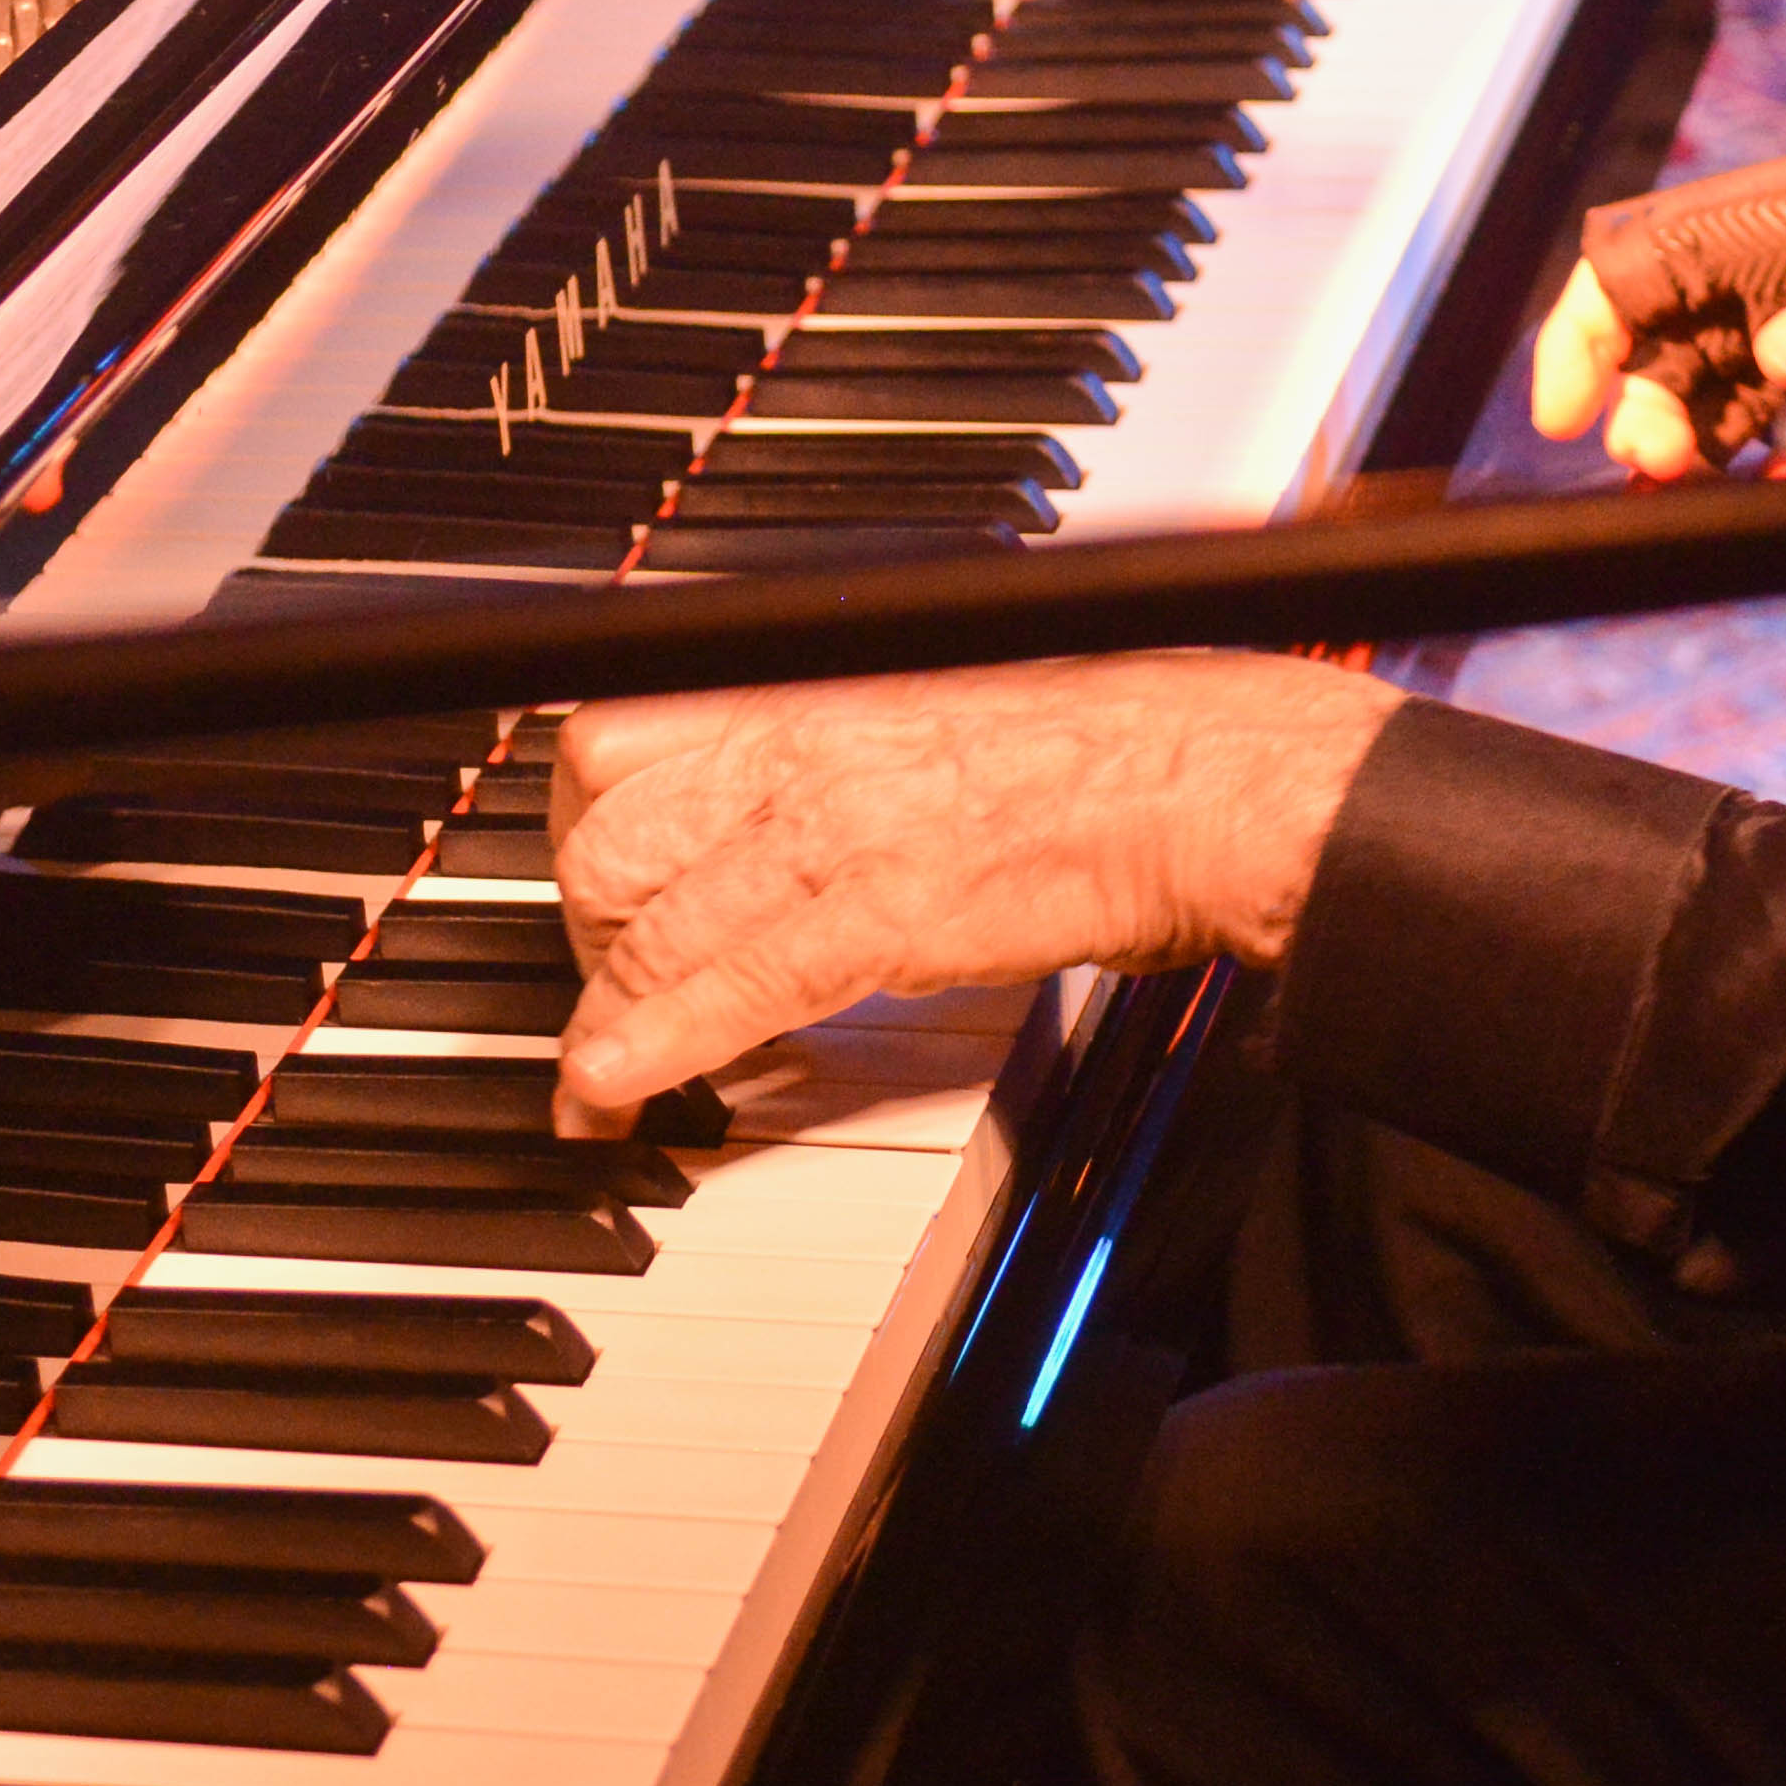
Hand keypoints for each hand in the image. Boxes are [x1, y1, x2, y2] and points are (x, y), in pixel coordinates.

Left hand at [547, 654, 1391, 1134]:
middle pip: (602, 830)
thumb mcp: (939, 710)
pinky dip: (644, 1052)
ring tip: (600, 1067)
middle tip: (607, 976)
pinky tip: (608, 1096)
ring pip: (641, 918)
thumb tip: (788, 788)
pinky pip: (723, 990)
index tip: (583, 883)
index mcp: (814, 688)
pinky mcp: (876, 918)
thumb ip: (847, 742)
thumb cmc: (1109, 745)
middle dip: (582, 921)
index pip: (616, 734)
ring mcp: (831, 831)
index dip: (577, 821)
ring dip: (601, 1005)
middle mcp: (802, 745)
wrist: (1207, 780)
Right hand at [1528, 95, 1785, 477]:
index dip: (1586, 334)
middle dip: (1645, 405)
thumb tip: (1784, 359)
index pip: (1643, 261)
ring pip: (1722, 376)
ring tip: (1701, 488)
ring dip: (1700, 435)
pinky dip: (1772, 445)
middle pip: (1669, 332)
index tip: (1563, 415)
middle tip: (1663, 470)